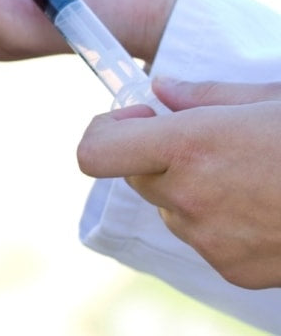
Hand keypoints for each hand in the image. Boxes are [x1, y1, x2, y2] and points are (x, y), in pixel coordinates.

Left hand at [77, 78, 280, 288]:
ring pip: (171, 207)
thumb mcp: (272, 98)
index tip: (138, 118)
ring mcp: (208, 240)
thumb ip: (207, 95)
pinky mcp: (230, 270)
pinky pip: (202, 238)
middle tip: (207, 140)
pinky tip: (266, 205)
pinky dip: (220, 220)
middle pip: (136, 175)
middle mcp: (189, 196)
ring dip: (192, 189)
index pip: (96, 152)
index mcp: (191, 146)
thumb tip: (162, 89)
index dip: (107, 131)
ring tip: (253, 173)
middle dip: (158, 155)